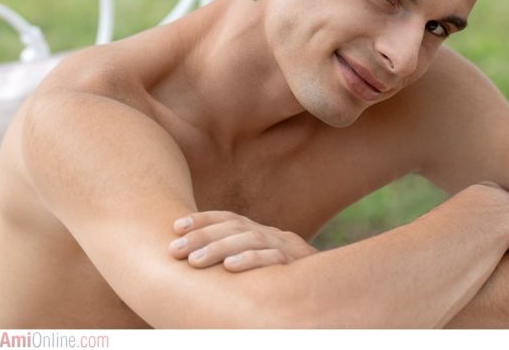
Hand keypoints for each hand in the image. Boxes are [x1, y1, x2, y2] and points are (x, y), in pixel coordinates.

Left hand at [168, 211, 317, 271]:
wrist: (334, 290)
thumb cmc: (288, 283)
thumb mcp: (263, 266)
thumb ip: (239, 260)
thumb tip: (198, 265)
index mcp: (262, 233)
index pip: (229, 218)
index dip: (202, 220)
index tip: (175, 226)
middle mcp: (273, 235)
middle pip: (234, 227)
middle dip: (201, 235)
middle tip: (174, 249)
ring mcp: (287, 247)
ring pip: (250, 239)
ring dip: (219, 248)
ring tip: (194, 261)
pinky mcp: (299, 263)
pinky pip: (274, 259)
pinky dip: (252, 260)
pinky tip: (231, 267)